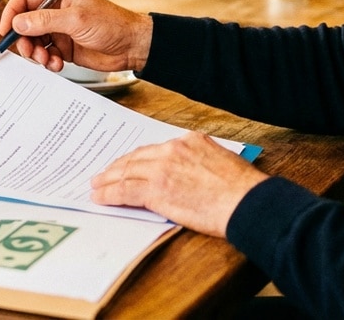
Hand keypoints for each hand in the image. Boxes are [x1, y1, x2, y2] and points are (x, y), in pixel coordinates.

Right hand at [0, 0, 152, 72]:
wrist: (132, 46)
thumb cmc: (111, 24)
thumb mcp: (75, 20)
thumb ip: (45, 21)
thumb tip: (18, 22)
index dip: (12, 13)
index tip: (6, 31)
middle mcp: (55, 9)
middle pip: (25, 22)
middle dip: (24, 39)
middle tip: (30, 52)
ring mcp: (58, 29)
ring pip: (33, 40)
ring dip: (36, 53)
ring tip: (47, 61)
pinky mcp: (63, 46)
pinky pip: (45, 54)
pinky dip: (46, 61)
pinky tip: (56, 65)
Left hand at [90, 132, 268, 236]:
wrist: (247, 203)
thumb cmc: (242, 190)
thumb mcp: (220, 161)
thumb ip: (198, 161)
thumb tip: (186, 173)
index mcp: (189, 141)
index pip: (154, 149)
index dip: (137, 158)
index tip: (128, 164)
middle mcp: (173, 150)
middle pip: (136, 158)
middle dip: (118, 167)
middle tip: (103, 173)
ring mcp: (162, 168)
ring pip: (126, 172)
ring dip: (108, 180)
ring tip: (97, 186)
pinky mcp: (157, 190)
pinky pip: (125, 191)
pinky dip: (110, 194)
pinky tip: (101, 198)